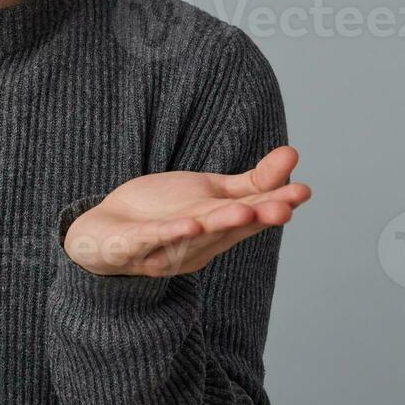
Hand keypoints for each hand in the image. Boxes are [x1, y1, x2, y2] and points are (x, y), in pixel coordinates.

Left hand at [62, 146, 311, 277]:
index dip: (275, 205)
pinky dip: (171, 234)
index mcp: (217, 230)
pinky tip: (191, 224)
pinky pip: (152, 240)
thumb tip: (293, 154)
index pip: (250, 216)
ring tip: (247, 211)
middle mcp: (196, 245)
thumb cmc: (160, 214)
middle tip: (286, 207)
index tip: (303, 192)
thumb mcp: (209, 192)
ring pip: (196, 236)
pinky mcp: (129, 247)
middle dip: (257, 217)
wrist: (101, 232)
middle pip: (229, 228)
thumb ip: (251, 181)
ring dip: (221, 224)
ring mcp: (163, 249)